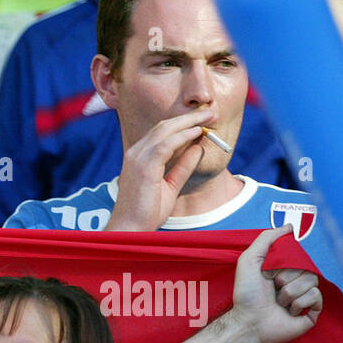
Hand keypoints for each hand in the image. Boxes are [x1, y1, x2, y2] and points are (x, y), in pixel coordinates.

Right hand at [106, 111, 215, 231]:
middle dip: (190, 117)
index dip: (184, 123)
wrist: (131, 229)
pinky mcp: (143, 166)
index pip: (162, 132)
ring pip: (166, 130)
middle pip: (164, 126)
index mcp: (139, 157)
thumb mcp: (170, 185)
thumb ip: (183, 167)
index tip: (205, 121)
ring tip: (209, 117)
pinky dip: (183, 135)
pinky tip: (197, 132)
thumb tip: (198, 148)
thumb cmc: (146, 212)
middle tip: (211, 113)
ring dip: (190, 122)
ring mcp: (137, 158)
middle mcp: (136, 153)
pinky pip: (166, 144)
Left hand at [225, 226, 323, 342]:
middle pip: (307, 267)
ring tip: (278, 303)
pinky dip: (300, 302)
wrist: (248, 323)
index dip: (285, 262)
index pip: (299, 256)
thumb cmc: (246, 295)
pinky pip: (316, 296)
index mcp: (283, 271)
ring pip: (312, 281)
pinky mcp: (311, 311)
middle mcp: (295, 283)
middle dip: (286, 277)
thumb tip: (289, 226)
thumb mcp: (249, 260)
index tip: (269, 272)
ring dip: (291, 292)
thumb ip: (266, 239)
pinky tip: (289, 311)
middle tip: (273, 289)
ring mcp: (304, 297)